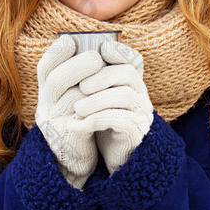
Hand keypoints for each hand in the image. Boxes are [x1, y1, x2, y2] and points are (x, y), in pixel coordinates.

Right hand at [35, 34, 104, 188]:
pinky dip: (98, 104)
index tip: (70, 40)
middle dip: (76, 65)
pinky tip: (111, 97)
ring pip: (71, 97)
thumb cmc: (80, 120)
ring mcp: (55, 122)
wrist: (76, 159)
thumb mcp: (74, 97)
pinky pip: (84, 117)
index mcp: (47, 93)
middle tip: (95, 57)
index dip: (56, 52)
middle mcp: (46, 106)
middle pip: (55, 80)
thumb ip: (80, 76)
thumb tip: (100, 47)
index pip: (45, 68)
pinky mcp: (69, 137)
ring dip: (90, 83)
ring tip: (106, 73)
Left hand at [73, 41, 153, 174]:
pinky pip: (121, 120)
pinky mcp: (137, 133)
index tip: (101, 48)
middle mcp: (141, 96)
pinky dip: (95, 120)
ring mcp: (142, 114)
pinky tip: (76, 126)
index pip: (133, 60)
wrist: (113, 160)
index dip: (119, 51)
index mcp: (132, 84)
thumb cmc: (103, 126)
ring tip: (76, 109)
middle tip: (81, 87)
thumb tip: (68, 54)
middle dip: (101, 76)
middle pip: (127, 73)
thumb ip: (88, 81)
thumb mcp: (95, 101)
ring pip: (125, 96)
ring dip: (96, 100)